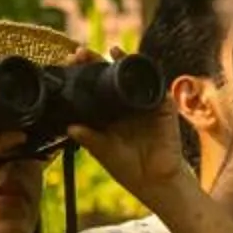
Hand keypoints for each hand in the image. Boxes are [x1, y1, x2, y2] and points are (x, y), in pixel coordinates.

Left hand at [68, 48, 196, 205]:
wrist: (156, 180)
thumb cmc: (128, 168)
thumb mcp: (104, 152)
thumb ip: (90, 139)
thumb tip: (70, 127)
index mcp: (108, 113)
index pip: (92, 87)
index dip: (82, 75)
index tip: (69, 64)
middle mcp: (124, 105)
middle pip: (110, 75)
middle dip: (97, 61)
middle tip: (82, 52)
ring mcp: (144, 103)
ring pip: (133, 75)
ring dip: (124, 61)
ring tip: (112, 51)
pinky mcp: (162, 106)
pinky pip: (156, 86)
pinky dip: (148, 74)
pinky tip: (138, 66)